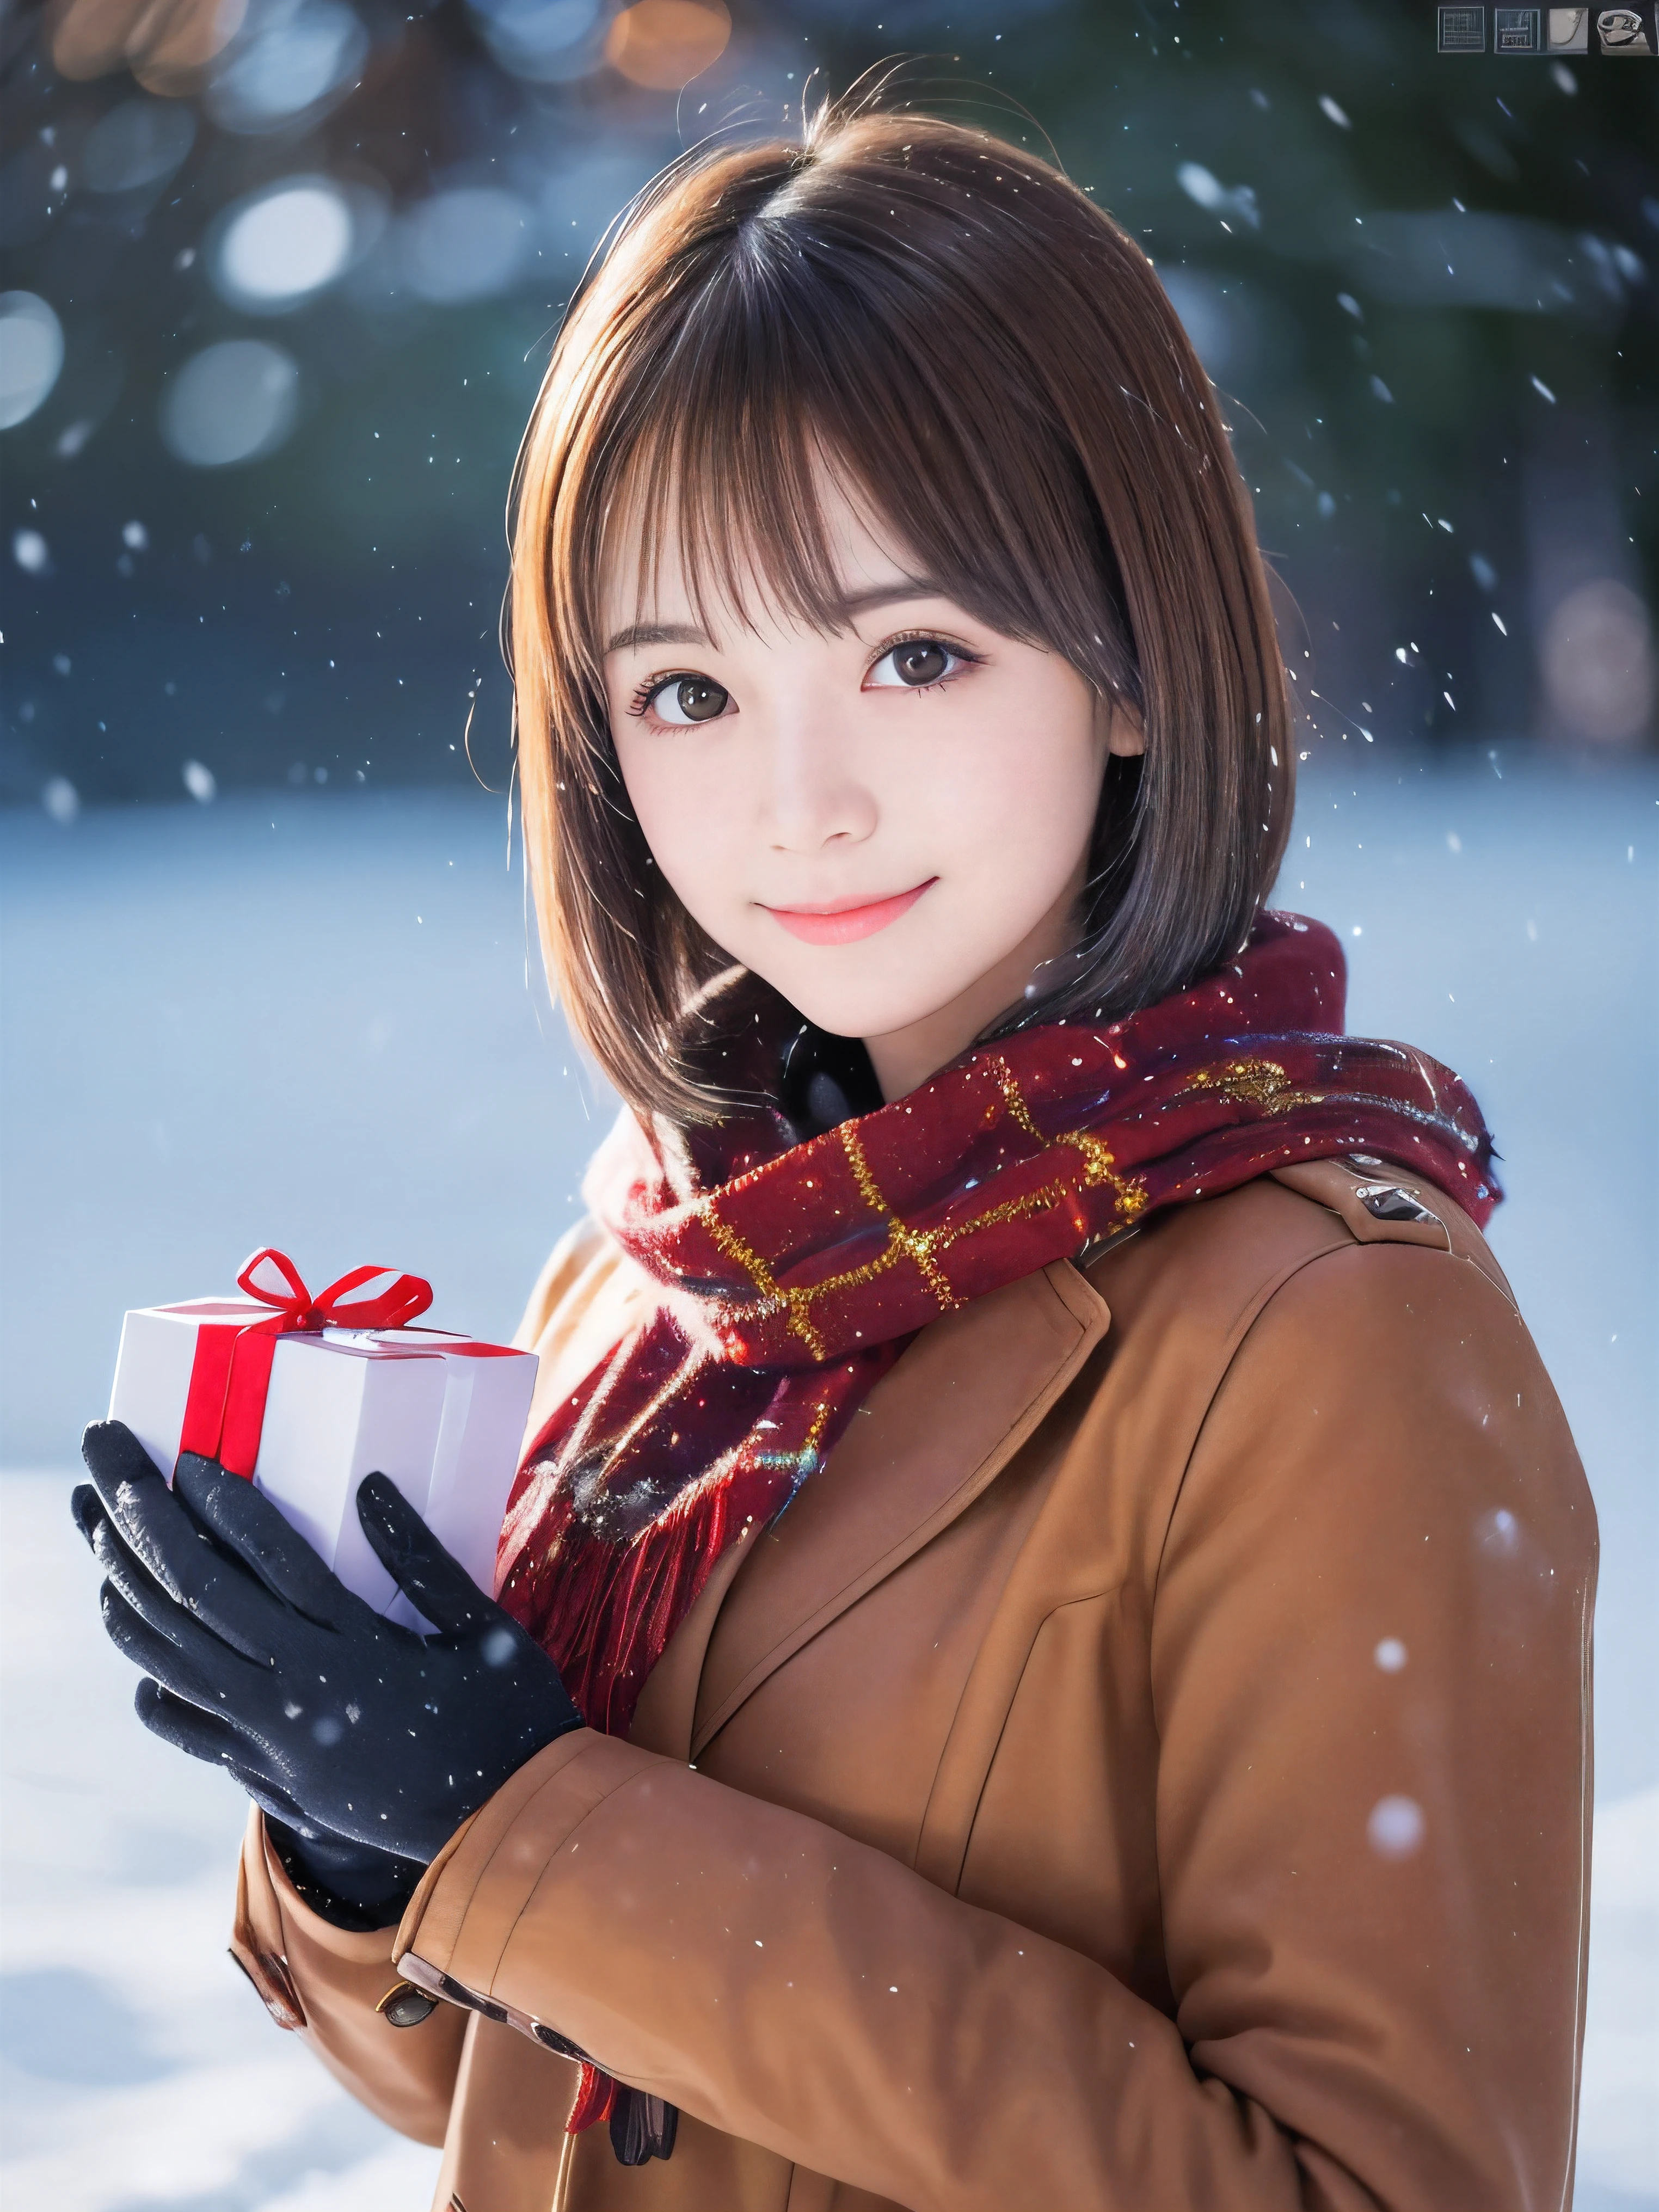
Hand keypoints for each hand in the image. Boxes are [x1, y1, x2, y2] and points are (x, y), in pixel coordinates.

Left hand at [73, 1420, 582, 1871]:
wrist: (508, 1836)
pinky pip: (191, 1728)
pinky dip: (154, 1687)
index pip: (271, 1559)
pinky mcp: (272, 1777)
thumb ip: (423, 1559)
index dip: (225, 1502)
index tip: (190, 1458)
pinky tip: (138, 1656)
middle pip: (200, 1597)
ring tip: (99, 1542)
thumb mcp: (484, 1628)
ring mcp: (277, 1743)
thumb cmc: (512, 1719)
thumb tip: (370, 1485)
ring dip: (129, 1593)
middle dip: (145, 1522)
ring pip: (176, 1659)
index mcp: (359, 1651)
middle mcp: (302, 1696)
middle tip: (110, 1464)